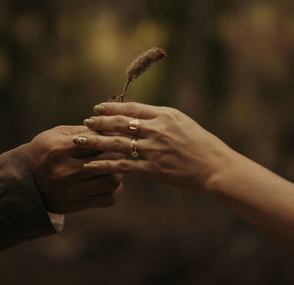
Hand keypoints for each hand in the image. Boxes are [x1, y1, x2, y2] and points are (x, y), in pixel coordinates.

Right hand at [28, 125, 123, 212]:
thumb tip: (111, 128)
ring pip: (112, 180)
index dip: (111, 137)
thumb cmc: (46, 152)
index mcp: (59, 149)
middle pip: (108, 159)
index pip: (96, 140)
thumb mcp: (56, 135)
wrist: (28, 181)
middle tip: (119, 150)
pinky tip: (111, 182)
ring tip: (114, 166)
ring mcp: (73, 190)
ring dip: (119, 172)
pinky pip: (109, 199)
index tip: (116, 136)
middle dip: (118, 153)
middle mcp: (66, 170)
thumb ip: (81, 130)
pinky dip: (116, 190)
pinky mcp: (78, 204)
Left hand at [73, 102, 234, 193]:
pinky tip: (90, 167)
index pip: (132, 107)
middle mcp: (158, 129)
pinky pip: (124, 166)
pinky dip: (105, 166)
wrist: (215, 166)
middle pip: (121, 123)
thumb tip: (139, 115)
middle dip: (99, 122)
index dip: (112, 107)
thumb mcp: (182, 123)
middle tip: (84, 123)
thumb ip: (160, 118)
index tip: (97, 108)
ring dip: (95, 142)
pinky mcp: (153, 168)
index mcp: (165, 115)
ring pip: (117, 144)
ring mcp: (155, 149)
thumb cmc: (201, 144)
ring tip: (78, 141)